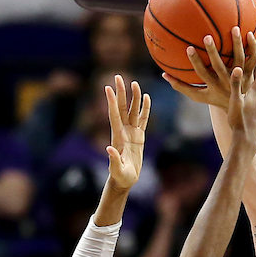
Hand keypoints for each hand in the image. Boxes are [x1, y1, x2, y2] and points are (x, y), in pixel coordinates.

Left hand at [105, 75, 151, 189]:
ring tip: (135, 83)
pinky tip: (146, 98)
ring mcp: (131, 132)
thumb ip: (113, 160)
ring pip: (133, 111)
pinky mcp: (139, 136)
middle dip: (121, 92)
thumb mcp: (117, 170)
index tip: (108, 88)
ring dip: (134, 97)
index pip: (114, 115)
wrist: (125, 180)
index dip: (112, 102)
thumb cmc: (120, 176)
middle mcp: (123, 131)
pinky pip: (142, 119)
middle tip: (118, 76)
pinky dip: (145, 108)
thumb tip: (109, 148)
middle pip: (122, 108)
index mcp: (118, 137)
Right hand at [164, 27, 255, 108]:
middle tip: (207, 37)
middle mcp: (227, 81)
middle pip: (220, 66)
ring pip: (241, 59)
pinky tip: (249, 33)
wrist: (242, 108)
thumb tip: (163, 74)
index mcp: (214, 86)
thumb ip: (182, 86)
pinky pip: (254, 58)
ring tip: (235, 28)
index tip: (189, 48)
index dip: (196, 62)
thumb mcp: (200, 96)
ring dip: (238, 44)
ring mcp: (241, 77)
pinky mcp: (251, 73)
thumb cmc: (217, 98)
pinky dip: (253, 46)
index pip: (202, 74)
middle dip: (213, 52)